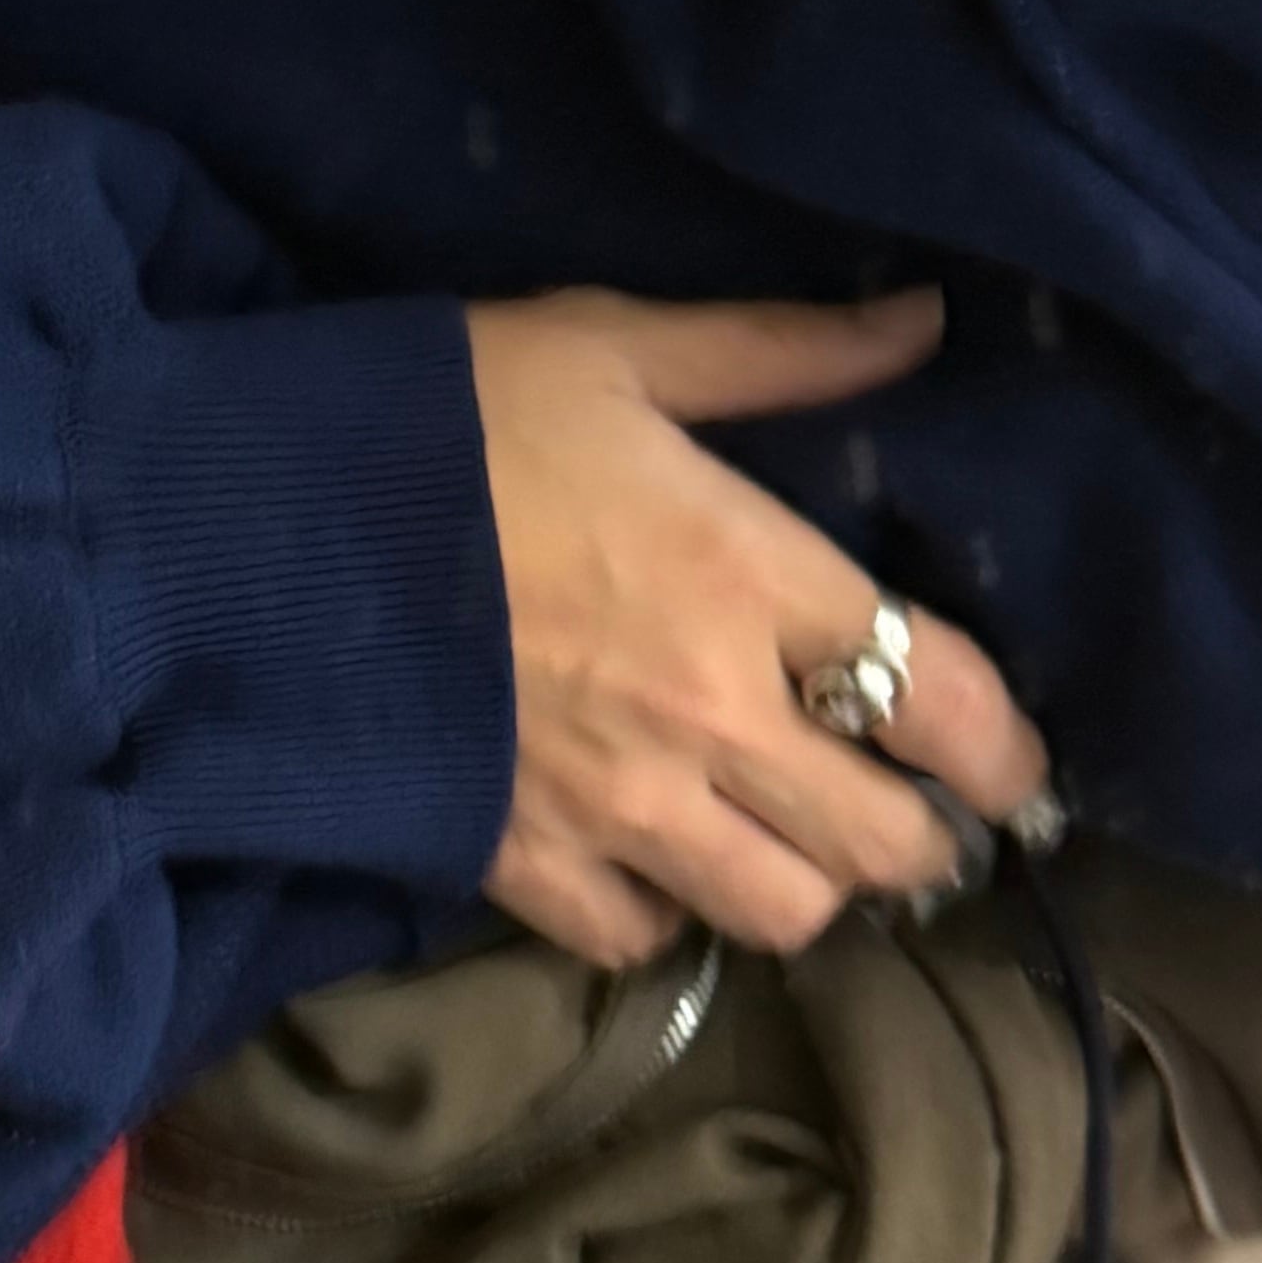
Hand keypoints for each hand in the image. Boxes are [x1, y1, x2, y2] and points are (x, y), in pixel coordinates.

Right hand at [465, 287, 1048, 970]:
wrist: (252, 531)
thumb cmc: (445, 418)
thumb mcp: (613, 348)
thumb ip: (777, 353)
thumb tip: (920, 321)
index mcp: (751, 576)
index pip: (945, 699)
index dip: (1004, 748)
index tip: (1009, 758)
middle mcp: (712, 715)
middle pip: (886, 845)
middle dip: (919, 836)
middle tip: (901, 806)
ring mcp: (618, 806)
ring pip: (783, 914)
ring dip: (801, 885)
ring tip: (785, 842)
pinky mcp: (522, 864)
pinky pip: (638, 941)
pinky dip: (660, 917)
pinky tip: (653, 864)